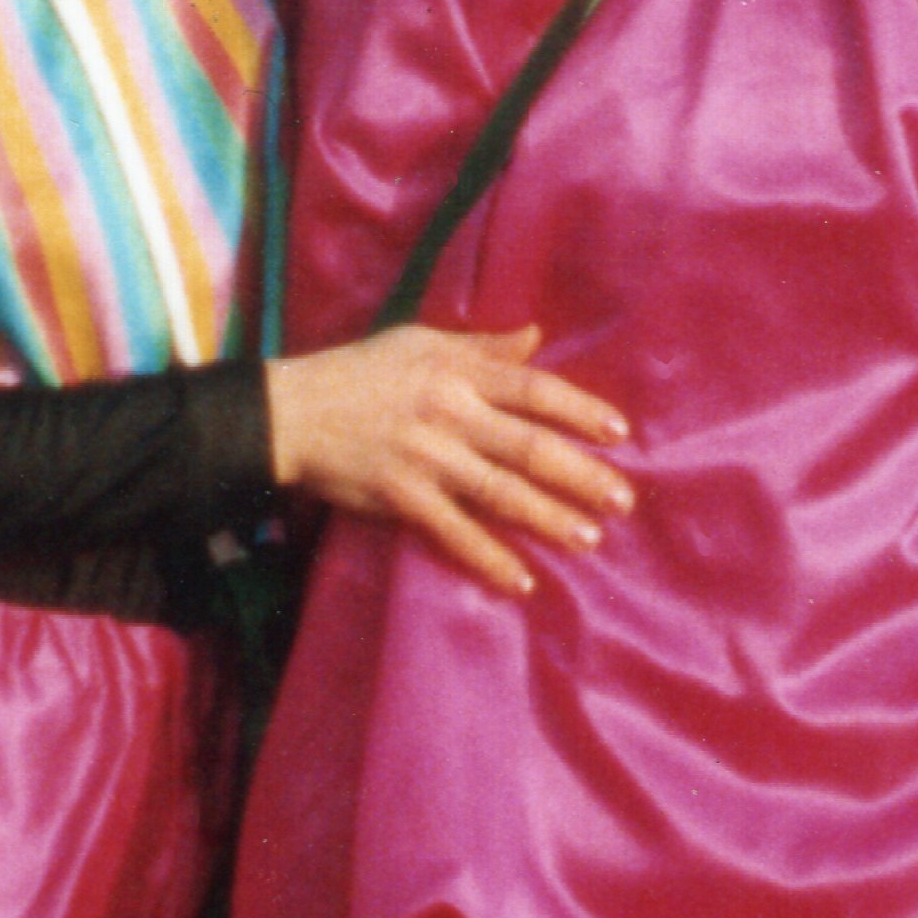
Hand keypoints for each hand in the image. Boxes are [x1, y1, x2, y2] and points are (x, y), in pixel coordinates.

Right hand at [265, 322, 634, 601]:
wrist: (293, 413)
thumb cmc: (360, 372)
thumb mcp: (421, 342)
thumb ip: (482, 347)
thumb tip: (536, 336)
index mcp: (459, 373)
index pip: (534, 390)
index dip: (581, 411)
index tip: (621, 433)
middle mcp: (450, 415)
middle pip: (529, 447)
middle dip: (581, 475)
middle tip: (624, 499)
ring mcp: (427, 460)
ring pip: (502, 493)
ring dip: (550, 518)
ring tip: (591, 539)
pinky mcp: (402, 498)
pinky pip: (456, 534)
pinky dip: (490, 559)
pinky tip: (523, 581)